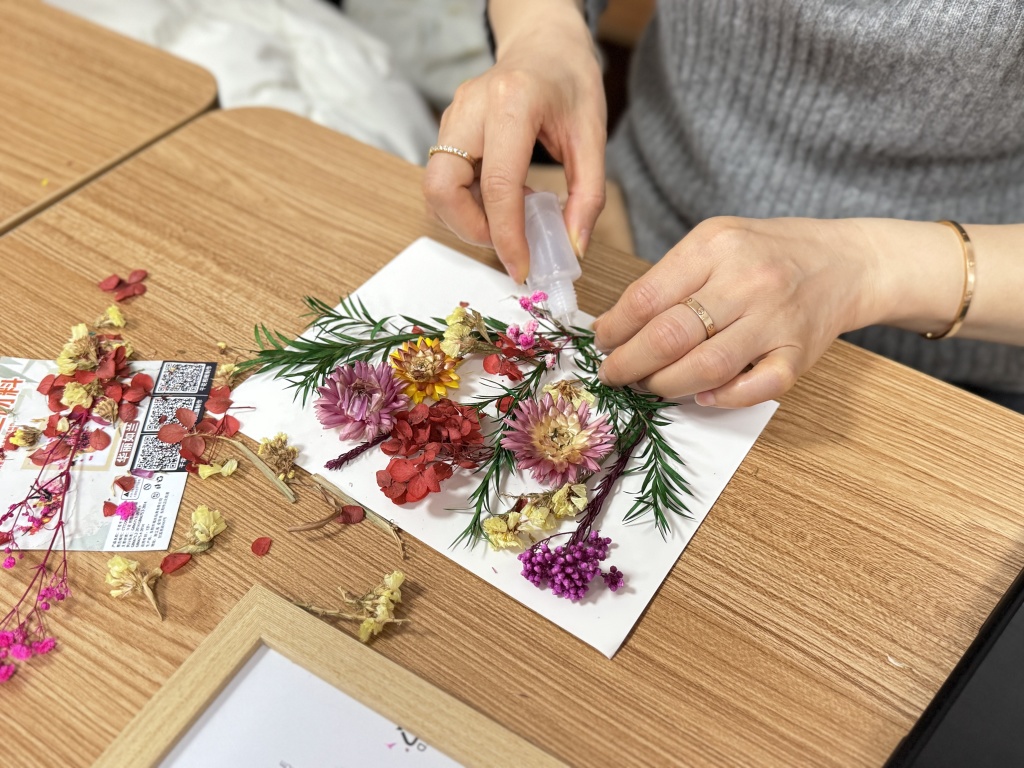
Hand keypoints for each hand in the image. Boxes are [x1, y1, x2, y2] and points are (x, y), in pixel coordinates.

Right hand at [422, 0, 605, 282]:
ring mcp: (452, 116)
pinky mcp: (447, 127)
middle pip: (442, 189)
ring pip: (435, 188)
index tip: (521, 267)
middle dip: (470, 229)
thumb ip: (587, 196)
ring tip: (509, 215)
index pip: (498, 186)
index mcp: (511, 103)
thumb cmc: (571, 82)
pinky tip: (501, 197)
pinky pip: (444, 178)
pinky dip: (467, 201)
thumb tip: (573, 247)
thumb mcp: (593, 136)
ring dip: (467, 217)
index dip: (506, 236)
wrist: (545, 43)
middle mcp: (471, 108)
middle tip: (507, 239)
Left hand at [593, 217, 915, 406]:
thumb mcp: (717, 242)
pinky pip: (754, 387)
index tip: (601, 342)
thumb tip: (616, 324)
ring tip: (647, 386)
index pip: (647, 297)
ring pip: (705, 368)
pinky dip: (722, 398)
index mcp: (716, 246)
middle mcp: (746, 281)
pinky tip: (702, 396)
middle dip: (629, 364)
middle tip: (614, 374)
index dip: (614, 329)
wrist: (847, 261)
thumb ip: (671, 277)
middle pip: (669, 336)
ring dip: (664, 386)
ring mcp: (776, 319)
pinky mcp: (800, 354)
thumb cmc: (769, 253)